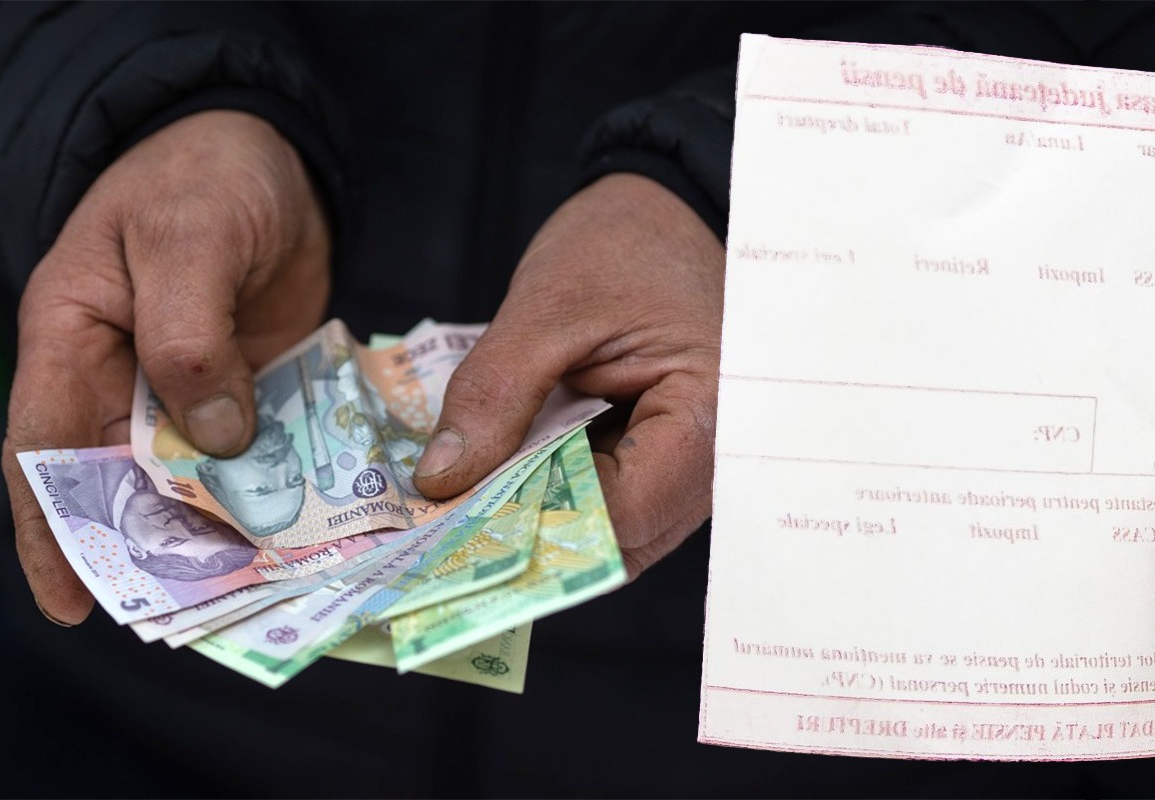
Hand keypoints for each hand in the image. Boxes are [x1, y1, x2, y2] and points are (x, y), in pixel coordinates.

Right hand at [2, 110, 330, 624]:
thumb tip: (214, 440)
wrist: (264, 144)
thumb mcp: (188, 240)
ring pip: (195, 471)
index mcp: (72, 338)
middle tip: (199, 609)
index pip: (47, 448)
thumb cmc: (201, 172)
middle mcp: (123, 373)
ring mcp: (190, 382)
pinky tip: (308, 525)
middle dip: (154, 543)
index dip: (56, 527)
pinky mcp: (251, 381)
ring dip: (224, 522)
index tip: (75, 602)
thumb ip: (189, 339)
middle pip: (125, 477)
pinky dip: (275, 483)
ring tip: (262, 584)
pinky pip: (257, 444)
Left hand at [413, 173, 723, 577]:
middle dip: (529, 532)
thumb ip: (493, 394)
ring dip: (538, 515)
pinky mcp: (661, 459)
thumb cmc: (623, 245)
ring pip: (609, 530)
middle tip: (443, 523)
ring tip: (466, 496)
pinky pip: (607, 499)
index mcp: (709, 415)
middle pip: (618, 539)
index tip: (456, 524)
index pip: (623, 514)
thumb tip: (440, 481)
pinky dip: (552, 490)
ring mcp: (690, 466)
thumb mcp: (546, 307)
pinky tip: (500, 472)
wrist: (664, 211)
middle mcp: (715, 460)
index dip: (538, 526)